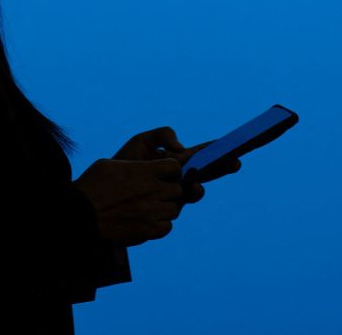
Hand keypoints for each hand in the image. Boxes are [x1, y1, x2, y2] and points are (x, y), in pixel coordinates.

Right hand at [73, 158, 184, 246]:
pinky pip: (167, 226)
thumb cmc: (90, 187)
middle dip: (168, 190)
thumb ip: (132, 165)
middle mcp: (151, 190)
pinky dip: (159, 224)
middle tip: (153, 193)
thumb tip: (142, 168)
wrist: (79, 214)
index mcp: (143, 171)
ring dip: (164, 208)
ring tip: (148, 208)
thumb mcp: (108, 165)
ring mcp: (152, 211)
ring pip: (174, 209)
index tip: (162, 175)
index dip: (170, 170)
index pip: (174, 167)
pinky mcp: (148, 230)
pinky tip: (146, 221)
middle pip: (177, 189)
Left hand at [113, 126, 240, 203]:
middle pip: (208, 171)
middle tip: (236, 161)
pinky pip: (182, 203)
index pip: (204, 154)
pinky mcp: (165, 207)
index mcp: (178, 160)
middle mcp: (181, 178)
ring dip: (204, 183)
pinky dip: (190, 194)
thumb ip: (162, 134)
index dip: (220, 151)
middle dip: (223, 166)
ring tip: (208, 176)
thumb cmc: (125, 162)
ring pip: (196, 190)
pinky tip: (193, 187)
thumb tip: (180, 149)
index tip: (235, 147)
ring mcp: (174, 194)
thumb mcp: (142, 140)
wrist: (105, 187)